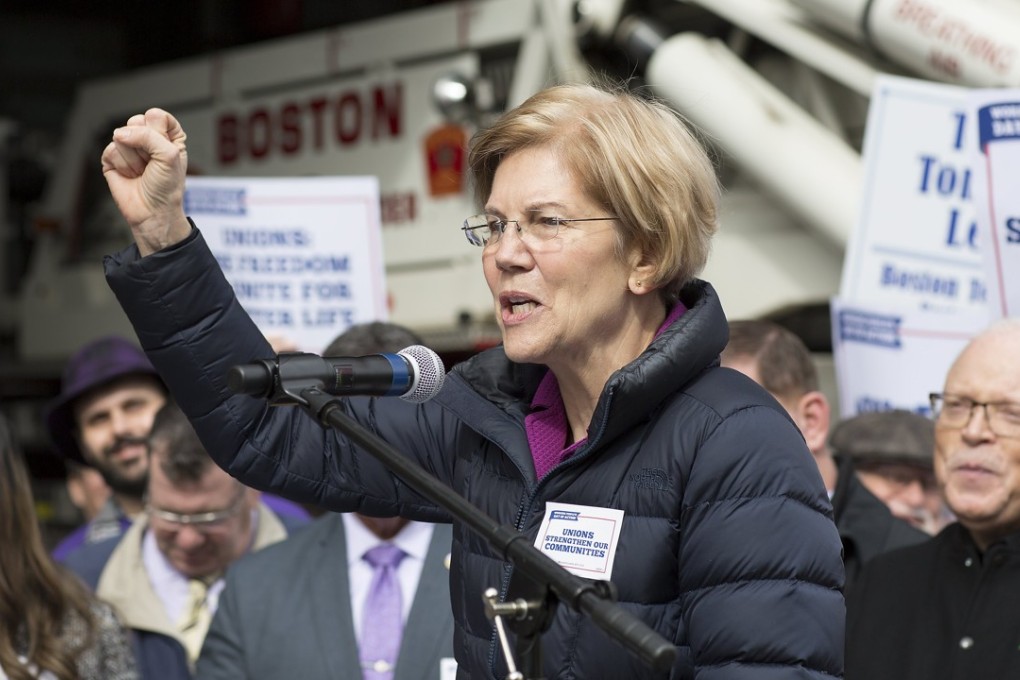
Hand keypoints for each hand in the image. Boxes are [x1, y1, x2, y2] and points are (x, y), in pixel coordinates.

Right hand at [101, 108, 191, 255]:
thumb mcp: (169, 156)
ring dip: (134, 159)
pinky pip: (110, 150)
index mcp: (168, 136)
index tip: (165, 150)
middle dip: (145, 146)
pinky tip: (130, 176)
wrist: (152, 212)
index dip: (159, 131)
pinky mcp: (112, 158)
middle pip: (136, 121)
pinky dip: (121, 165)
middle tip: (152, 164)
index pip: (156, 115)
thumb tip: (119, 133)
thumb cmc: (166, 187)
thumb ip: (148, 136)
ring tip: (142, 172)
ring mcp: (129, 148)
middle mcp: (148, 139)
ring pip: (121, 135)